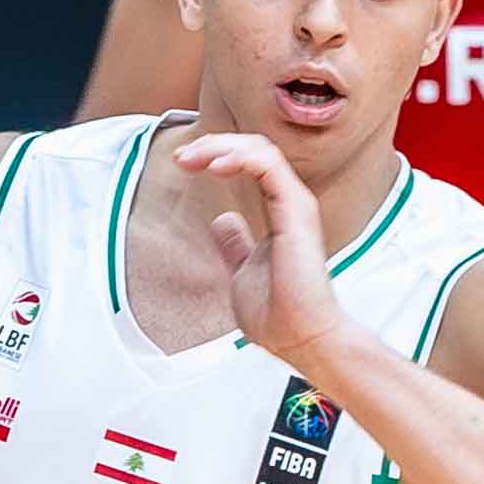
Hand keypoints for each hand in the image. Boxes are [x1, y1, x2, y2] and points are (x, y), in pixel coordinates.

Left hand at [174, 132, 341, 369]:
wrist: (300, 338)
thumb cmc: (278, 314)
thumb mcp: (243, 271)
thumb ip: (235, 243)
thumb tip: (222, 220)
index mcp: (279, 212)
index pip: (250, 164)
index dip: (217, 155)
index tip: (184, 163)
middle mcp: (290, 203)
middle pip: (253, 150)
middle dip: (213, 145)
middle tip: (183, 156)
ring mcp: (295, 205)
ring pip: (261, 150)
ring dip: (222, 147)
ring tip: (193, 156)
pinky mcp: (296, 211)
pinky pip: (269, 166)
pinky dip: (241, 157)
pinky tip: (216, 164)